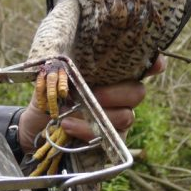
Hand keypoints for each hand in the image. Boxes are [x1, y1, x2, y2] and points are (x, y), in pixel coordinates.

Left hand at [17, 56, 165, 151]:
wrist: (35, 121)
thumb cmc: (49, 90)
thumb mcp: (53, 71)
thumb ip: (64, 60)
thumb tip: (63, 50)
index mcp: (111, 71)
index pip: (142, 64)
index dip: (153, 63)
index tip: (154, 64)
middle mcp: (120, 92)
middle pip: (138, 91)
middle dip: (118, 93)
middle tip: (94, 94)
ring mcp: (117, 117)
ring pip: (127, 116)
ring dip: (101, 113)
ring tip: (72, 111)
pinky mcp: (110, 139)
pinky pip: (111, 138)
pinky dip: (88, 131)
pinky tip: (69, 125)